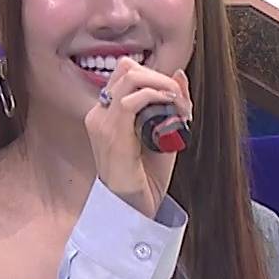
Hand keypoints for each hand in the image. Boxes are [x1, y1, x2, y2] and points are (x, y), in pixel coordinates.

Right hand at [84, 56, 190, 218]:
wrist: (132, 210)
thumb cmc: (146, 178)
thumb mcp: (164, 134)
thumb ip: (171, 105)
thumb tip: (178, 75)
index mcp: (107, 113)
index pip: (127, 73)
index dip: (155, 77)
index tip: (176, 96)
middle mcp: (99, 113)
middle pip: (127, 68)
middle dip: (160, 77)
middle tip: (179, 98)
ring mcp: (102, 122)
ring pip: (130, 77)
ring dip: (161, 85)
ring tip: (178, 103)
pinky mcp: (111, 134)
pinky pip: (131, 100)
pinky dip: (156, 96)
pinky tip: (171, 108)